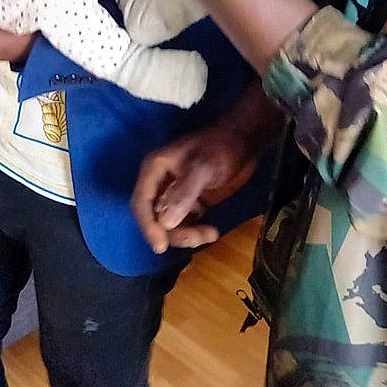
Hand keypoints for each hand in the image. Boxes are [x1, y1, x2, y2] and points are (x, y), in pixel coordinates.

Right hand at [130, 123, 259, 254]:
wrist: (245, 139)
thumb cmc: (221, 147)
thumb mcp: (202, 168)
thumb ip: (183, 194)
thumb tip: (165, 223)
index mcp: (155, 169)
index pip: (141, 203)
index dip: (148, 226)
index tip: (161, 247)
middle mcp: (161, 183)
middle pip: (155, 218)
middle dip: (173, 232)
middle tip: (198, 238)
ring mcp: (176, 193)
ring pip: (170, 224)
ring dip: (186, 234)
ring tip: (211, 234)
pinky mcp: (191, 201)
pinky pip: (185, 223)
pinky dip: (195, 232)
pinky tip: (211, 232)